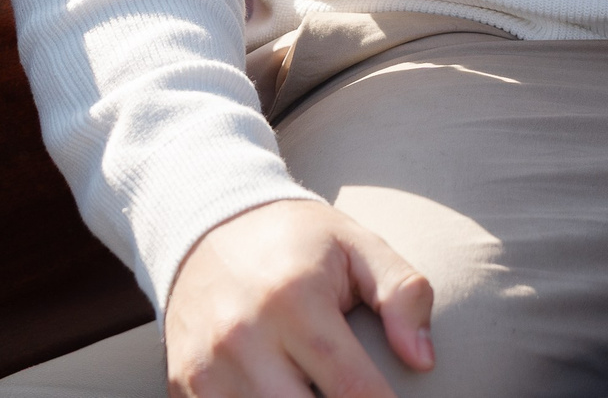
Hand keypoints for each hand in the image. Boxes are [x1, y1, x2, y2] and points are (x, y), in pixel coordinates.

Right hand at [166, 198, 434, 397]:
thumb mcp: (358, 247)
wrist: (208, 226)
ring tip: (322, 394)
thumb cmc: (298, 243)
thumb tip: (424, 360)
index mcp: (294, 299)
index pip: (350, 387)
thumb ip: (403, 294)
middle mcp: (244, 337)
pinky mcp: (182, 385)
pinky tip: (284, 395)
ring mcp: (206, 367)